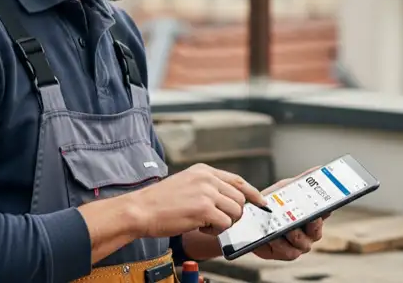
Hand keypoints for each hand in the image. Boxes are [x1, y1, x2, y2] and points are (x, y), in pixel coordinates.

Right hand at [130, 163, 266, 238]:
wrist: (141, 210)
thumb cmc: (160, 201)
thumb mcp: (187, 183)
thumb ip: (208, 186)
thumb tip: (231, 199)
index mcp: (204, 170)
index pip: (238, 180)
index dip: (253, 192)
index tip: (261, 202)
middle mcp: (207, 178)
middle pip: (240, 198)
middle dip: (233, 213)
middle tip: (217, 220)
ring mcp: (206, 193)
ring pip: (235, 212)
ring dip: (224, 223)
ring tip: (206, 223)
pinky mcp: (203, 209)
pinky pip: (225, 223)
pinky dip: (216, 231)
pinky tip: (200, 228)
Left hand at [252, 167, 331, 260]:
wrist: (249, 219)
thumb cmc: (271, 204)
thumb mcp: (285, 189)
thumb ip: (302, 180)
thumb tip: (319, 168)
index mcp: (312, 217)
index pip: (325, 214)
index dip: (327, 211)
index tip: (325, 206)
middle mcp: (308, 233)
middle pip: (317, 232)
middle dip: (312, 224)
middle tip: (308, 216)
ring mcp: (298, 245)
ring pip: (303, 243)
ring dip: (293, 234)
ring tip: (285, 227)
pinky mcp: (285, 254)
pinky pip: (289, 252)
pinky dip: (280, 244)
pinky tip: (273, 237)